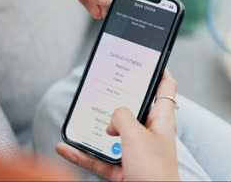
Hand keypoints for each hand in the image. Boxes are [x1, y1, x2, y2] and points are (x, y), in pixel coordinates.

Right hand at [56, 70, 179, 180]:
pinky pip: (100, 158)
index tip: (147, 59)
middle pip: (134, 109)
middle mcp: (150, 134)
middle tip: (104, 85)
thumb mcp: (136, 134)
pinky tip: (65, 147)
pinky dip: (83, 153)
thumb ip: (122, 117)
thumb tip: (112, 120)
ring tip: (79, 118)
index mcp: (161, 120)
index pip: (165, 88)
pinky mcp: (124, 171)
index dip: (159, 71)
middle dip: (118, 99)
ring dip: (95, 129)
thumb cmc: (153, 170)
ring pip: (112, 135)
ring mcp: (136, 152)